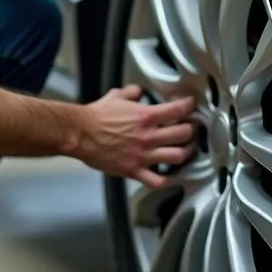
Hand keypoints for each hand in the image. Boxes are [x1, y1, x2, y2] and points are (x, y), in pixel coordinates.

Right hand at [75, 86, 196, 185]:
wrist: (80, 133)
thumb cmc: (96, 116)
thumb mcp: (115, 96)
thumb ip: (131, 92)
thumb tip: (138, 91)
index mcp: (146, 116)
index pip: (178, 109)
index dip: (189, 106)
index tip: (190, 105)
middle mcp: (149, 136)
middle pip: (184, 134)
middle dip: (191, 130)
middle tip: (191, 128)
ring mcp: (144, 155)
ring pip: (178, 156)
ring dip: (186, 153)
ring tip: (185, 150)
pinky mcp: (135, 170)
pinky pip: (158, 181)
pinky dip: (167, 180)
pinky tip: (169, 176)